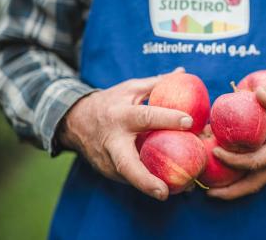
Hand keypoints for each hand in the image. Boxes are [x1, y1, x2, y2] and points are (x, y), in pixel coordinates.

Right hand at [59, 68, 192, 200]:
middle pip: (126, 164)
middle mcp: (112, 141)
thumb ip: (156, 83)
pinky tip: (171, 188)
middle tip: (165, 192)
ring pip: (130, 178)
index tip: (189, 122)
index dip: (167, 118)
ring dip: (153, 187)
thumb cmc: (110, 102)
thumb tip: (182, 73)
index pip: (145, 117)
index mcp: (120, 115)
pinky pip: (131, 179)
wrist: (75, 122)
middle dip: (145, 180)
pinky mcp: (108, 172)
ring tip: (181, 191)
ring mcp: (108, 160)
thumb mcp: (130, 89)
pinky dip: (149, 183)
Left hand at [207, 85, 265, 199]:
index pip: (256, 162)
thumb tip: (257, 94)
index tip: (215, 150)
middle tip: (208, 193)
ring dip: (231, 184)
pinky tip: (220, 162)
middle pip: (253, 184)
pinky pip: (252, 167)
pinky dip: (236, 168)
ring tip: (209, 184)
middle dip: (231, 191)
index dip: (234, 160)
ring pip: (252, 179)